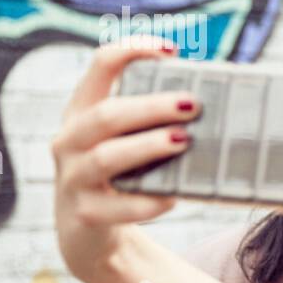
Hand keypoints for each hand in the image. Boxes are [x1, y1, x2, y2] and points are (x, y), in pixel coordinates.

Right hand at [52, 37, 199, 282]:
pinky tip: (173, 197)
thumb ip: (153, 120)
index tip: (171, 50)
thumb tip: (214, 101)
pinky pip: (117, 206)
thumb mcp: (126, 140)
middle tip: (192, 105)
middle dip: (150, 107)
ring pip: (107, 157)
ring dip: (148, 146)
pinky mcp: (84, 214)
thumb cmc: (120, 173)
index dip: (132, 50)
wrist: (86, 232)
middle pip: (106, 114)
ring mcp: (72, 178)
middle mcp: (69, 140)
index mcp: (81, 111)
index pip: (100, 66)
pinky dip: (148, 201)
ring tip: (183, 141)